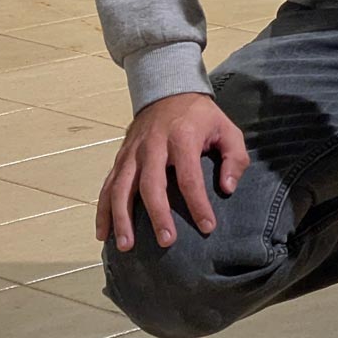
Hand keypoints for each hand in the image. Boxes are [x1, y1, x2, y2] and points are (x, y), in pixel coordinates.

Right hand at [99, 93, 248, 254]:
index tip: (207, 227)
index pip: (189, 176)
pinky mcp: (120, 158)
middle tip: (166, 242)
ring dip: (121, 218)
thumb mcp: (227, 129)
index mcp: (182, 137)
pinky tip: (103, 233)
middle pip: (151, 185)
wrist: (167, 91)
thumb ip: (234, 158)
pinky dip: (103, 210)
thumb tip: (228, 189)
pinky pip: (107, 186)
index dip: (198, 204)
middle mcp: (153, 145)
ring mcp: (132, 152)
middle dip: (158, 215)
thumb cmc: (201, 117)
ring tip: (125, 246)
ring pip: (121, 187)